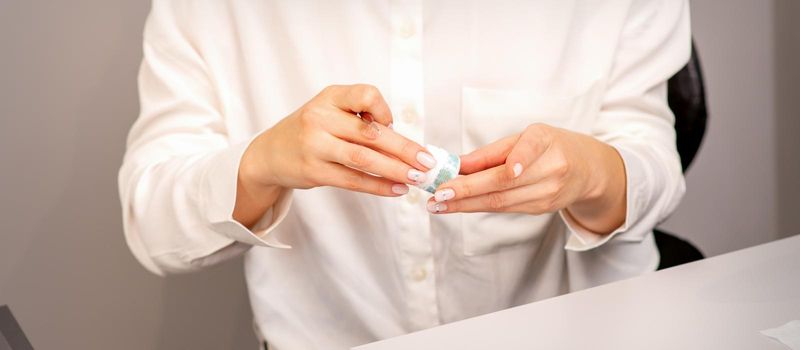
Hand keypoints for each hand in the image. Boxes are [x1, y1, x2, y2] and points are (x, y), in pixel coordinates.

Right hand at [235, 84, 436, 226]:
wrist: (270, 154)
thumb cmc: (312, 130)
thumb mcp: (330, 111)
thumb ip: (361, 119)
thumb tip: (406, 143)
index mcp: (329, 97)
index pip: (365, 95)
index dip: (384, 109)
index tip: (392, 124)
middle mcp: (320, 118)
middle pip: (371, 133)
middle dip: (405, 149)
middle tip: (428, 162)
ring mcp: (315, 146)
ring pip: (364, 159)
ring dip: (395, 170)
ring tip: (418, 178)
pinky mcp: (313, 172)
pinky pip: (353, 181)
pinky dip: (378, 186)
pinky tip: (397, 189)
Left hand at [426, 123, 626, 234]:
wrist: (588, 170)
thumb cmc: (551, 146)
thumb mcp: (526, 136)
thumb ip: (492, 151)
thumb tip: (458, 163)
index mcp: (546, 141)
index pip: (529, 150)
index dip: (517, 160)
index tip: (504, 170)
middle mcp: (551, 168)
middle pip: (505, 183)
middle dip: (468, 190)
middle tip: (439, 194)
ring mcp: (548, 193)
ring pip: (501, 201)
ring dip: (465, 204)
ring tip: (438, 204)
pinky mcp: (542, 208)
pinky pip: (505, 208)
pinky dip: (477, 207)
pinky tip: (456, 206)